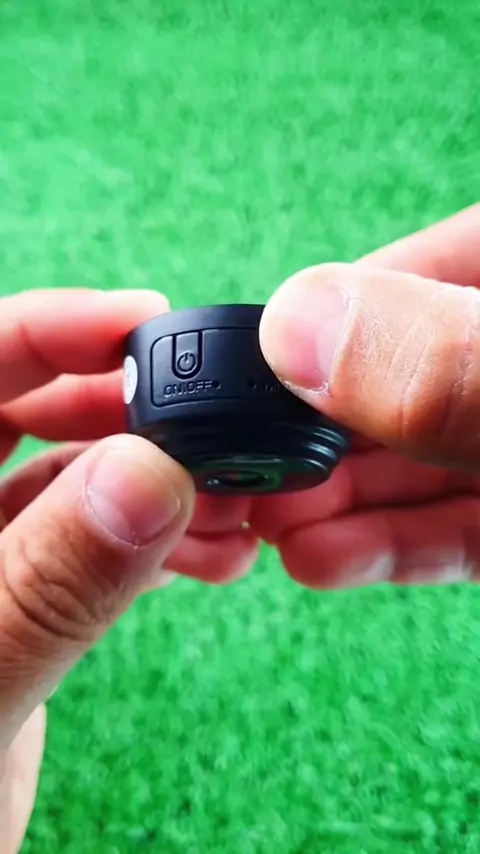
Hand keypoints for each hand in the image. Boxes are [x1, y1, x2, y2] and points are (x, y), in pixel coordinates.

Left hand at [0, 289, 257, 852]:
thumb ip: (49, 583)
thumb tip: (152, 473)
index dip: (56, 328)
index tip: (146, 323)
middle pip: (31, 406)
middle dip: (128, 408)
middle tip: (208, 423)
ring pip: (71, 477)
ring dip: (158, 479)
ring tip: (234, 501)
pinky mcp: (22, 599)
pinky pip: (91, 540)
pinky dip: (155, 538)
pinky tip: (213, 551)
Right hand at [252, 203, 479, 588]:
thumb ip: (444, 363)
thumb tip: (295, 329)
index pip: (431, 266)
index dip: (342, 307)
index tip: (265, 360)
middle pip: (410, 375)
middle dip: (322, 428)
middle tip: (246, 468)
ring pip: (429, 458)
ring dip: (341, 497)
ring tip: (268, 524)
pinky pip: (465, 526)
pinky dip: (396, 544)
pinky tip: (322, 558)